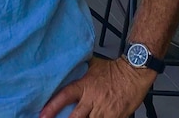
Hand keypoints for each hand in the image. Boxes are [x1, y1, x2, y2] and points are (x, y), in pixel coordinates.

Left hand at [40, 56, 155, 117]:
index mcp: (85, 86)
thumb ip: (81, 69)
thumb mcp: (94, 65)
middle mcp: (93, 100)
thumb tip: (70, 66)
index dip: (52, 107)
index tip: (42, 116)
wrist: (135, 72)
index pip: (64, 96)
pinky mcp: (116, 117)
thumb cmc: (116, 69)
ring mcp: (105, 110)